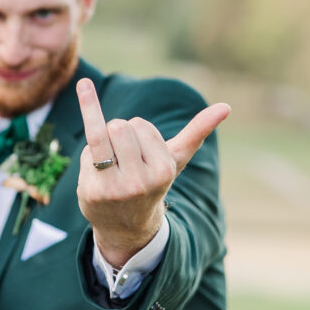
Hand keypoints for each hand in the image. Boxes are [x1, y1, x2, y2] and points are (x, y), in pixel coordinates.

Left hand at [74, 78, 229, 264]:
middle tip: (121, 158)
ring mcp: (114, 188)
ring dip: (102, 139)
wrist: (126, 226)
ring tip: (108, 160)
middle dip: (118, 133)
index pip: (140, 126)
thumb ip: (197, 132)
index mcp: (163, 170)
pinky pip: (86, 147)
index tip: (139, 155)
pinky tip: (84, 84)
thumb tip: (225, 107)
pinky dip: (86, 112)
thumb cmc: (151, 182)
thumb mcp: (175, 160)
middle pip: (120, 126)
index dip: (136, 133)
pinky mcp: (91, 190)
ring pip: (102, 133)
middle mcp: (140, 182)